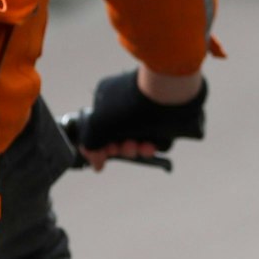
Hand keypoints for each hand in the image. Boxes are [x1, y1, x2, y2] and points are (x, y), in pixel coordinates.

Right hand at [76, 69, 205, 169]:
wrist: (167, 94)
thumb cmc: (129, 105)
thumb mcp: (99, 126)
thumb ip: (91, 145)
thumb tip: (96, 165)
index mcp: (107, 96)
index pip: (99, 127)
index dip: (102, 145)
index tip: (105, 155)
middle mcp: (125, 102)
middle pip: (119, 136)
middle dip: (121, 148)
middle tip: (126, 148)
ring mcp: (145, 110)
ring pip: (137, 140)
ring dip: (136, 149)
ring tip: (141, 147)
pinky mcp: (163, 119)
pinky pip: (155, 139)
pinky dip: (152, 146)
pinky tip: (151, 146)